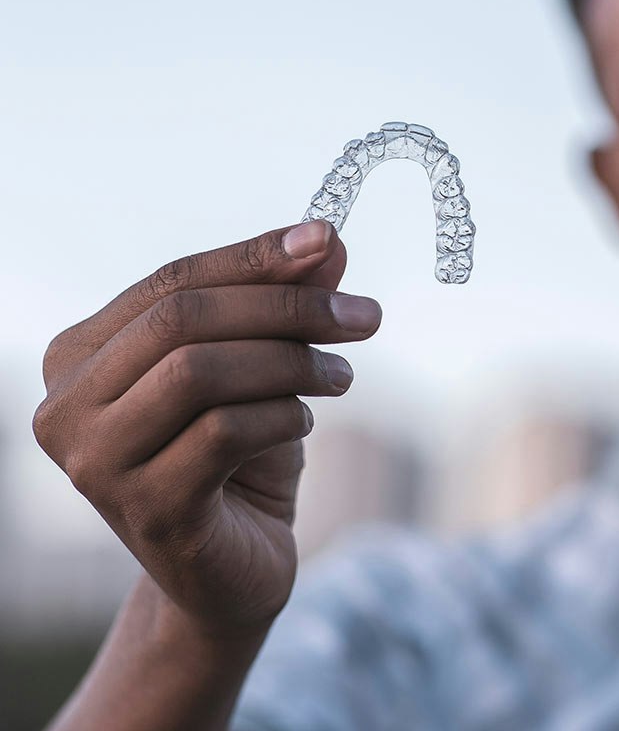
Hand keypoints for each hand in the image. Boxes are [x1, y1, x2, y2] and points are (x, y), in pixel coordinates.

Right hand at [33, 221, 380, 635]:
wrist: (233, 567)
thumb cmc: (239, 455)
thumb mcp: (262, 365)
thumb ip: (282, 300)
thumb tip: (325, 239)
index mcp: (81, 355)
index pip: (171, 281)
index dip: (254, 256)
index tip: (328, 241)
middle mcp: (67, 406)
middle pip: (182, 320)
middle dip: (286, 307)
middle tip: (364, 316)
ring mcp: (97, 463)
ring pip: (198, 372)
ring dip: (292, 362)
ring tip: (342, 374)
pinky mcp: (145, 511)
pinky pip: (224, 433)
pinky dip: (282, 415)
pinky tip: (305, 420)